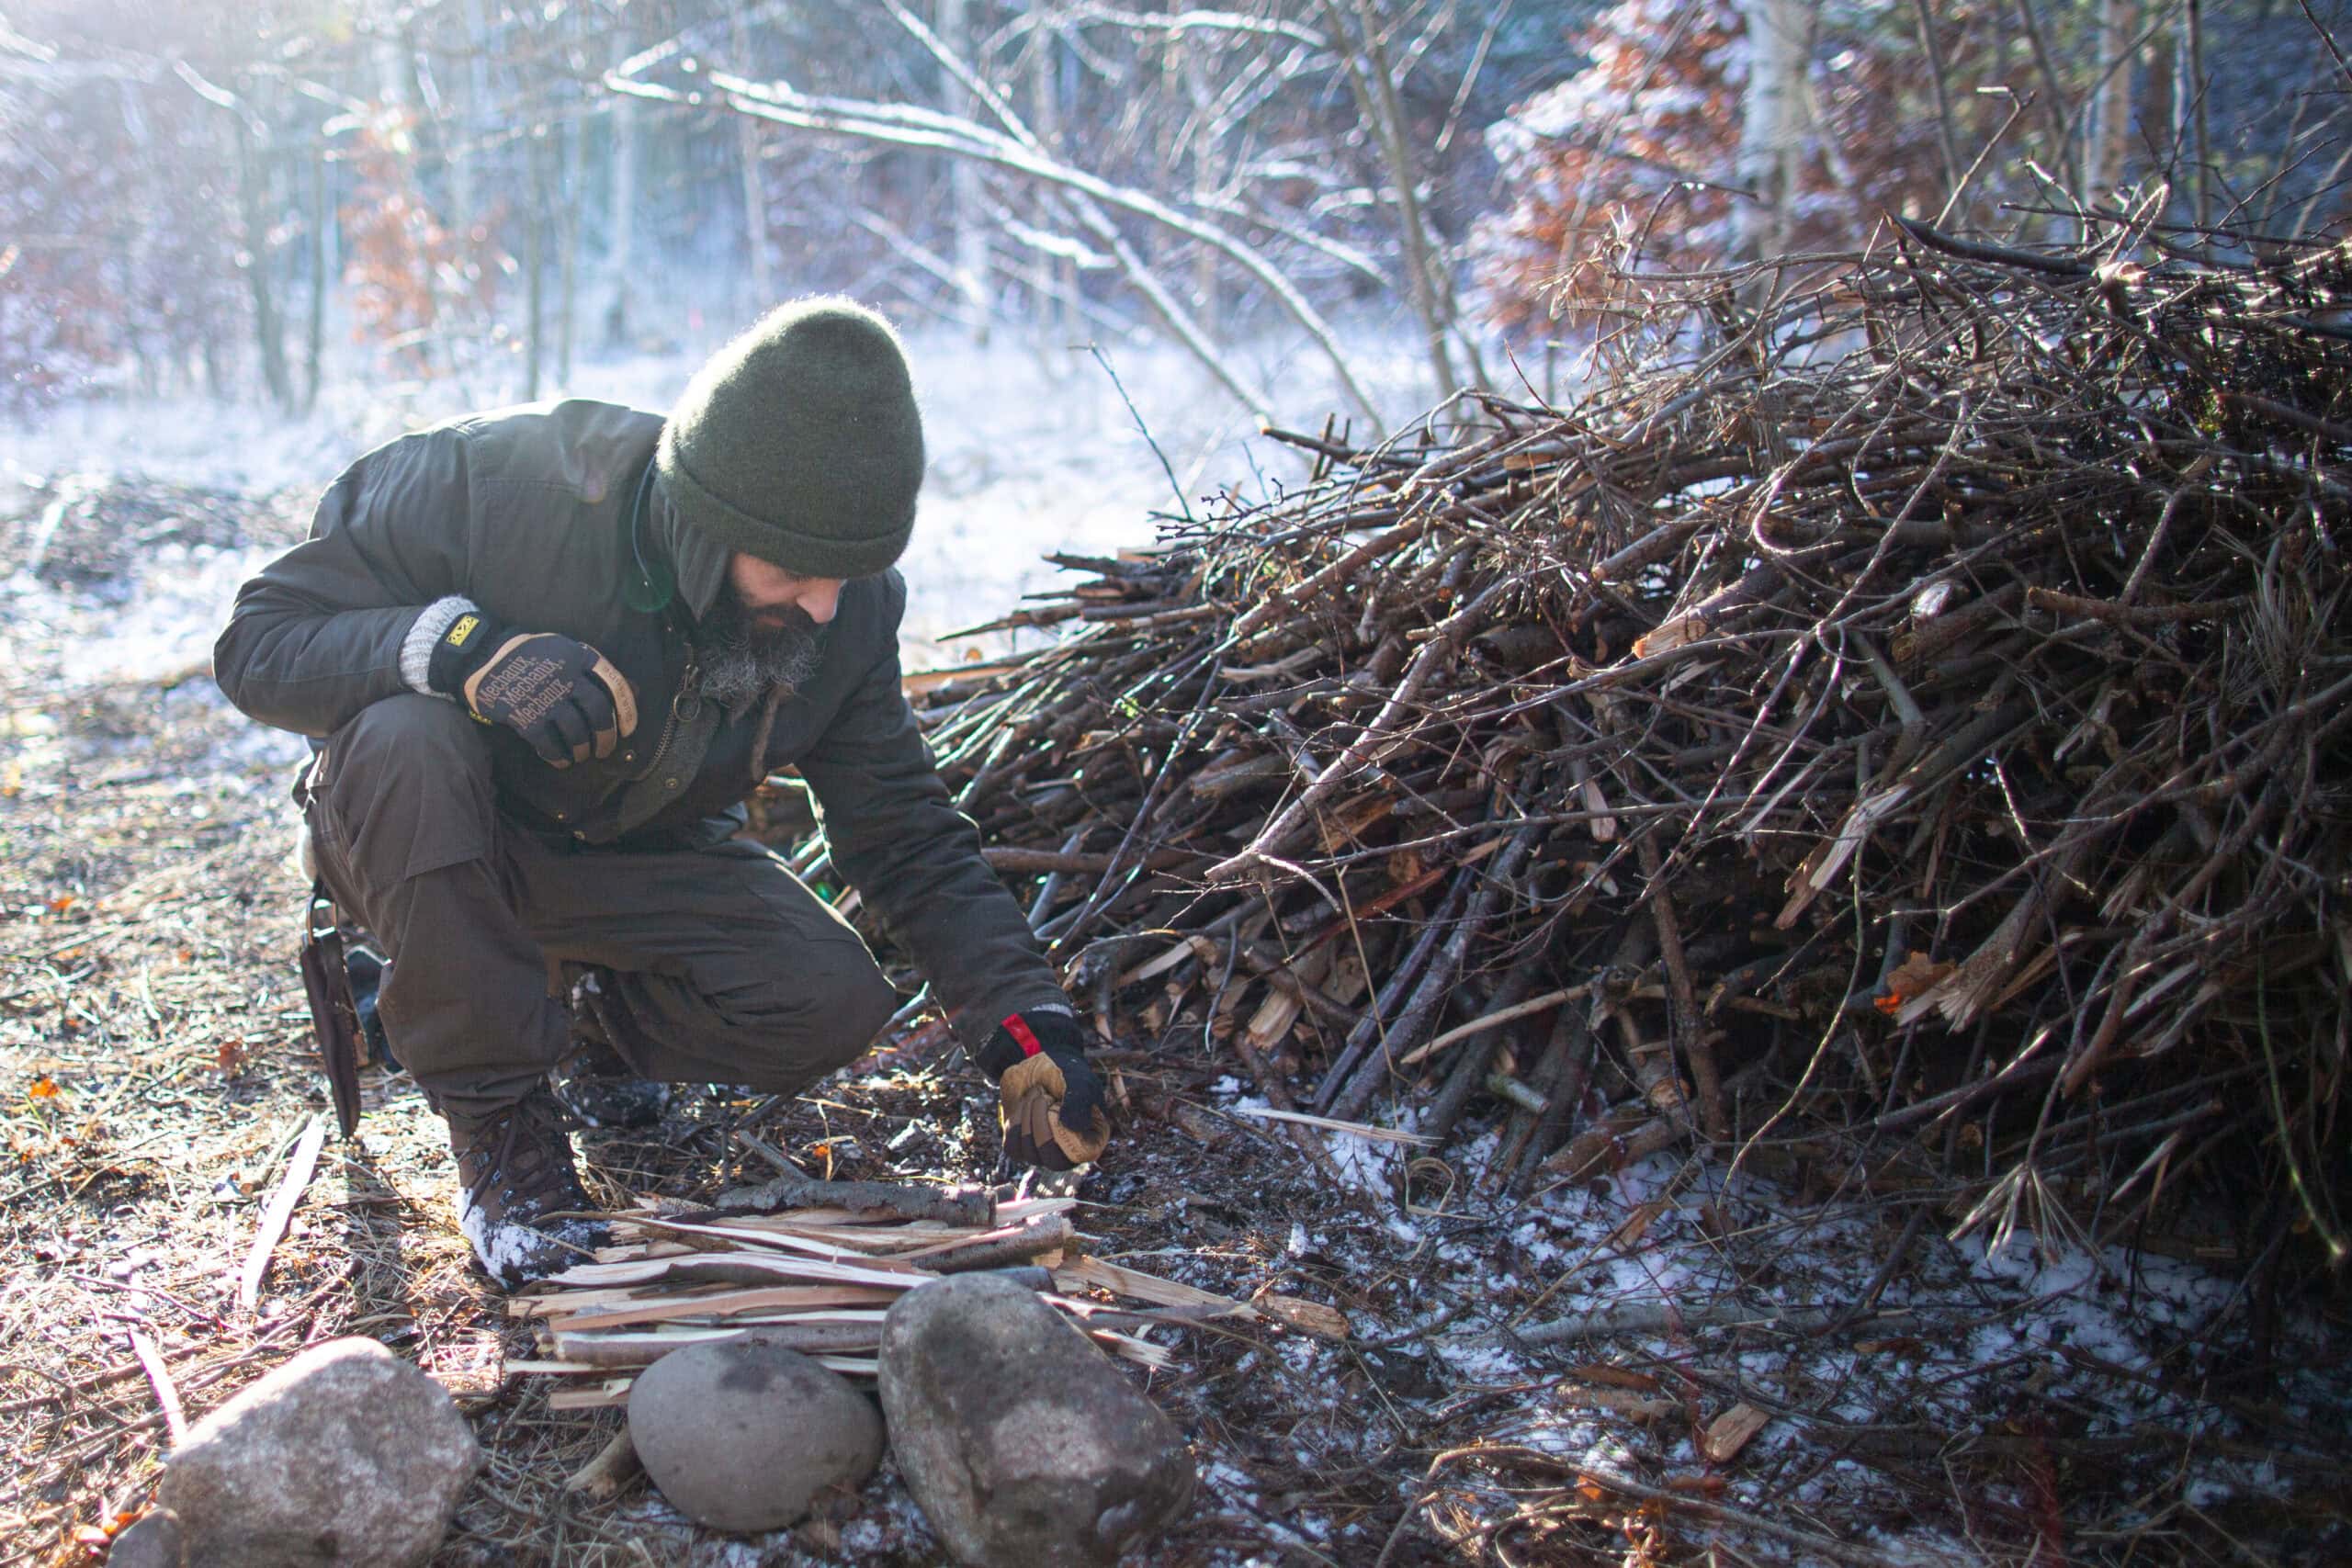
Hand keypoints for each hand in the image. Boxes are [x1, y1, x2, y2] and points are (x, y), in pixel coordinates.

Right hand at [427, 610, 637, 767]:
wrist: (484, 657)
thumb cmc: (530, 655)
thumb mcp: (563, 649)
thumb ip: (590, 668)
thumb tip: (631, 690)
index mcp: (579, 656)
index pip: (614, 684)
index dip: (627, 709)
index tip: (629, 728)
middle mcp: (566, 675)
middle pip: (598, 711)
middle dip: (606, 736)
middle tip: (604, 750)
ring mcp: (545, 696)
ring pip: (576, 730)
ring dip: (582, 749)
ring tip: (581, 755)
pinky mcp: (525, 715)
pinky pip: (549, 743)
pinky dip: (558, 756)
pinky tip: (561, 761)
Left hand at [978, 1008, 1109, 1170]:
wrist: (1039, 1059)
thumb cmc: (1066, 1070)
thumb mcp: (1077, 1081)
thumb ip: (1078, 1102)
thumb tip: (1074, 1127)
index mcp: (1093, 1136)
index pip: (1081, 1154)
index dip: (1065, 1135)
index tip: (1056, 1107)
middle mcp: (1069, 1149)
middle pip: (1052, 1160)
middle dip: (1042, 1126)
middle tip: (1044, 1097)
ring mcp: (1044, 1150)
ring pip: (1030, 1154)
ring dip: (1028, 1118)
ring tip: (1037, 1094)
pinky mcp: (1022, 1144)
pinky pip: (1013, 1147)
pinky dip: (1015, 1122)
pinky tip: (1025, 1103)